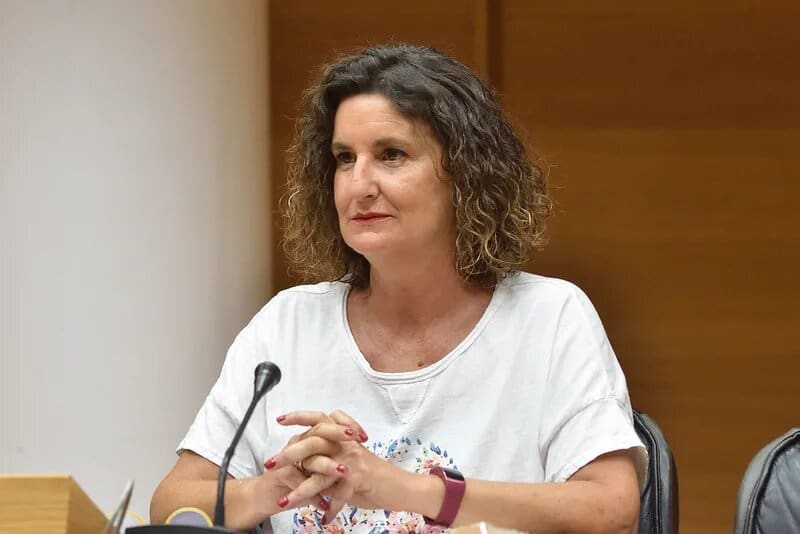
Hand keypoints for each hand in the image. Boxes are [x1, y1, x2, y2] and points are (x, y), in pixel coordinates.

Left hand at [270, 410, 403, 523]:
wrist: (400, 486)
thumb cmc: (374, 476)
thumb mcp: (350, 460)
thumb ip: (330, 457)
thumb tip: (308, 460)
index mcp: (343, 436)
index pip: (318, 419)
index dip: (299, 417)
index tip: (280, 419)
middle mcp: (346, 444)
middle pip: (312, 441)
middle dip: (288, 454)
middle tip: (269, 463)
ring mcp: (352, 459)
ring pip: (320, 471)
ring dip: (300, 490)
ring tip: (284, 502)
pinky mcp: (358, 477)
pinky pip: (337, 493)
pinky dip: (330, 508)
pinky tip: (324, 519)